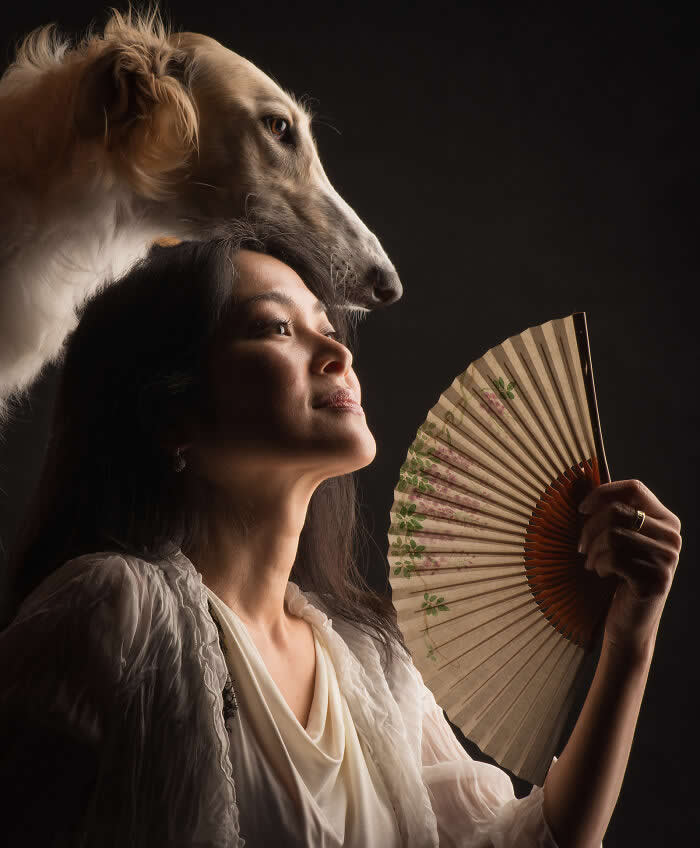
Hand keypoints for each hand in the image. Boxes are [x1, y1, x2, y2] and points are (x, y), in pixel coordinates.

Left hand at [578, 479, 681, 658]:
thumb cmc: (618, 575)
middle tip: (581, 547)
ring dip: (592, 550)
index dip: (602, 492)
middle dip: (590, 528)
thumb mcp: (619, 539)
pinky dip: (599, 564)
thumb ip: (613, 512)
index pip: (634, 488)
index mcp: (666, 520)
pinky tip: (602, 573)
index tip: (581, 509)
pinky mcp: (657, 579)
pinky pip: (614, 557)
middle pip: (619, 510)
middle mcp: (672, 537)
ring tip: (591, 562)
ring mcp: (668, 559)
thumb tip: (582, 475)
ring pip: (613, 535)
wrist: (629, 621)